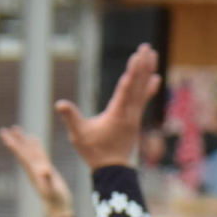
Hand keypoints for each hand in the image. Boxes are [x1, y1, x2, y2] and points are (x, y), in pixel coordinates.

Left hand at [0, 125, 73, 216]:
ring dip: (23, 141)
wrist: (59, 209)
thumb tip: (43, 169)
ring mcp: (39, 169)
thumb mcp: (52, 190)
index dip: (14, 145)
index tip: (5, 135)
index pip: (22, 155)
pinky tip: (34, 139)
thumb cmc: (56, 201)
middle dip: (14, 141)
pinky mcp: (46, 170)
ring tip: (16, 129)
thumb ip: (47, 179)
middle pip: (22, 152)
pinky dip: (36, 146)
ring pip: (29, 152)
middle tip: (4, 130)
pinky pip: (39, 155)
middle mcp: (34, 170)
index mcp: (33, 172)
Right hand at [55, 43, 160, 169]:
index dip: (131, 74)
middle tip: (147, 47)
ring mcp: (134, 115)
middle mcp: (129, 113)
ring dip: (147, 70)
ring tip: (152, 53)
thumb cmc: (94, 152)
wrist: (112, 169)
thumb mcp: (78, 135)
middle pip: (138, 85)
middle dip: (142, 65)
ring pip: (143, 89)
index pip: (125, 91)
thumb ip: (71, 118)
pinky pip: (144, 98)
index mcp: (117, 115)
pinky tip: (156, 77)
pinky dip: (150, 87)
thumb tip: (59, 104)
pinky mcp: (135, 118)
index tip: (137, 58)